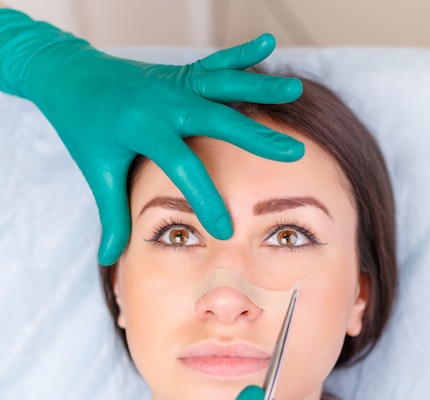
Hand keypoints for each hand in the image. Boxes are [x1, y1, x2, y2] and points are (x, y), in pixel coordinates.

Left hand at [0, 10, 303, 264]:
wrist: (68, 76)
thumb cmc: (84, 129)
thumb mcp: (97, 173)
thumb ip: (111, 217)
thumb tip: (109, 259)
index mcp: (142, 128)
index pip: (183, 167)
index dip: (205, 200)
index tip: (226, 231)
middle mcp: (163, 101)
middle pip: (215, 118)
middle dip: (255, 138)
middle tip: (291, 153)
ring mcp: (173, 83)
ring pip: (222, 84)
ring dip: (260, 85)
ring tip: (294, 88)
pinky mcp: (179, 74)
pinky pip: (214, 63)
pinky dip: (240, 54)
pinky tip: (266, 43)